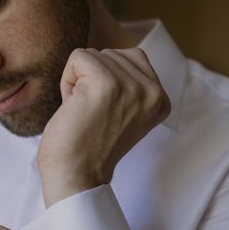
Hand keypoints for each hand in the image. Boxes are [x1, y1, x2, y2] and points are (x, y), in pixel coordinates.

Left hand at [38, 47, 170, 205]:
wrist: (76, 176)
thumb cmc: (91, 145)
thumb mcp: (126, 113)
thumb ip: (131, 86)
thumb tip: (113, 54)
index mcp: (161, 99)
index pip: (132, 57)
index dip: (109, 82)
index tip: (107, 115)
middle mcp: (153, 91)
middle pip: (111, 54)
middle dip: (92, 80)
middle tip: (92, 115)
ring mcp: (131, 86)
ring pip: (94, 55)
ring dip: (79, 81)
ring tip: (84, 112)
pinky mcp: (105, 83)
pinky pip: (78, 57)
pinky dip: (67, 80)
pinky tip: (74, 107)